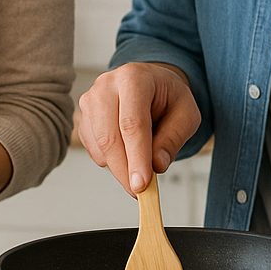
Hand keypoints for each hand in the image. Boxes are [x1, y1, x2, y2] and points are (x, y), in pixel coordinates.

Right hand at [77, 61, 201, 195]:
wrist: (152, 84)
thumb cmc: (168, 97)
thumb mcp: (187, 114)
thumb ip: (174, 138)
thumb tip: (156, 165)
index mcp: (134, 78)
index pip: (132, 123)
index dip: (136, 157)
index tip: (141, 185)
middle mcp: (107, 85)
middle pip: (109, 136)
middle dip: (124, 170)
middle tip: (140, 191)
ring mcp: (90, 99)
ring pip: (99, 145)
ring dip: (119, 167)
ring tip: (141, 165)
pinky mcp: (84, 116)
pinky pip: (93, 148)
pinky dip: (110, 160)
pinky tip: (127, 152)